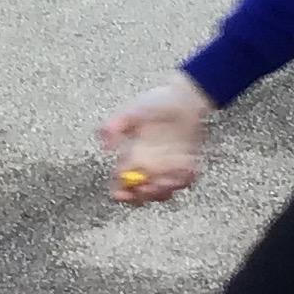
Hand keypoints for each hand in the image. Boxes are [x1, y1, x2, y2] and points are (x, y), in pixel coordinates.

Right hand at [96, 73, 212, 205]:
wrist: (186, 97)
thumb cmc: (157, 103)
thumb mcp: (132, 111)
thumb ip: (114, 126)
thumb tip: (106, 147)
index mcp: (131, 158)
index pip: (121, 185)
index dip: (120, 194)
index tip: (123, 193)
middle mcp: (148, 168)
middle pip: (141, 194)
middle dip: (143, 196)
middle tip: (146, 187)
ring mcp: (167, 169)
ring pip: (163, 192)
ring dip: (162, 191)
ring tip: (164, 179)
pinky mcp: (187, 165)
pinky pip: (185, 181)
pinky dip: (182, 180)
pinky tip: (180, 171)